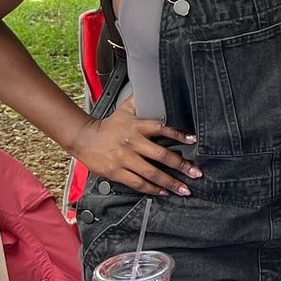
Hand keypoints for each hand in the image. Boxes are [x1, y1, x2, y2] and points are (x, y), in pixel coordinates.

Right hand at [69, 98, 198, 195]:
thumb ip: (140, 100)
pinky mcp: (116, 172)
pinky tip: (164, 192)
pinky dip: (152, 189)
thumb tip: (152, 88)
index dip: (179, 134)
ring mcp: (125, 159)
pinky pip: (138, 183)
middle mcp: (133, 143)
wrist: (84, 138)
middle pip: (161, 155)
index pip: (162, 128)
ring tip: (184, 190)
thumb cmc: (108, 125)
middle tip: (196, 173)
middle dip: (182, 166)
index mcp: (137, 126)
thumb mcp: (125, 109)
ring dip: (170, 183)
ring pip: (152, 173)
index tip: (193, 140)